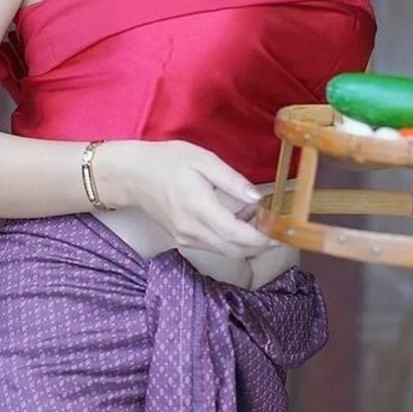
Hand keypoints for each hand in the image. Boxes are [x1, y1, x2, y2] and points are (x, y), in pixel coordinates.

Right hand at [92, 140, 275, 257]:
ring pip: (226, 251)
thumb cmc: (166, 161)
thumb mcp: (202, 159)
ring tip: (259, 217)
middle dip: (261, 244)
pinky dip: (231, 239)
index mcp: (199, 208)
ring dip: (247, 241)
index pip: (238, 235)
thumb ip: (232, 180)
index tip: (282, 232)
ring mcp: (186, 239)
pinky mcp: (183, 240)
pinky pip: (214, 246)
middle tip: (278, 227)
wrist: (130, 176)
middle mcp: (193, 231)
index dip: (264, 238)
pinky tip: (238, 218)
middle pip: (236, 250)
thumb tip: (257, 199)